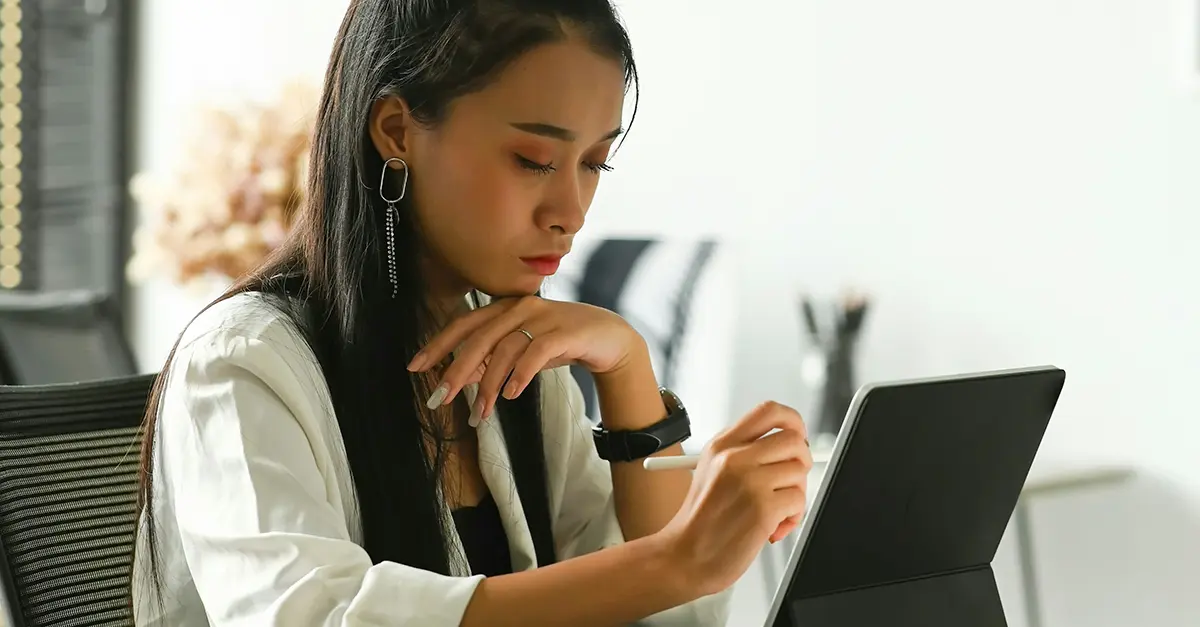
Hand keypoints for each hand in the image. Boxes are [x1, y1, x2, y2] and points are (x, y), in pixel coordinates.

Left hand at [408, 295, 643, 423]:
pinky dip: (520, 374)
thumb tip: (456, 378)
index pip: (464, 324)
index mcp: (505, 307)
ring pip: (505, 349)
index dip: (438, 345)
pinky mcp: (565, 332)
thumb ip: (491, 359)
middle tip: (440, 398)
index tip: (415, 368)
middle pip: (479, 337)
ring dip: (488, 384)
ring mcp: (544, 317)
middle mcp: (520, 307)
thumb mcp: (520, 351)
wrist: (610, 338)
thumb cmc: (559, 344)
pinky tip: (510, 394)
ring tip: (480, 412)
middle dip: (456, 369)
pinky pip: (535, 353)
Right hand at [654, 401, 811, 596]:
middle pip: (794, 440)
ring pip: (800, 472)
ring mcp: (749, 480)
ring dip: (795, 496)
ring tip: (775, 513)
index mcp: (722, 444)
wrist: (684, 557)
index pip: (769, 411)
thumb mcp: (711, 472)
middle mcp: (734, 457)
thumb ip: (745, 454)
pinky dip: (792, 518)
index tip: (798, 435)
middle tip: (789, 482)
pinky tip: (772, 528)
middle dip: (801, 463)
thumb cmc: (701, 522)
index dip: (794, 421)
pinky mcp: (762, 507)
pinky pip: (799, 501)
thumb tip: (789, 445)